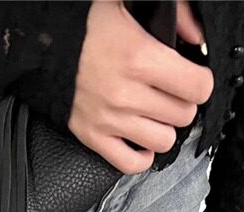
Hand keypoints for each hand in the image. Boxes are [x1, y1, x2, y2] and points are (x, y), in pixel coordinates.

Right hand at [68, 0, 212, 173]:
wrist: (42, 48)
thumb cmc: (85, 27)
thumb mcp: (126, 3)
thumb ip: (172, 13)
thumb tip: (198, 37)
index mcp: (140, 57)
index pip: (197, 87)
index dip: (200, 82)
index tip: (193, 78)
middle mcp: (126, 93)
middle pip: (183, 115)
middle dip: (182, 103)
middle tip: (171, 93)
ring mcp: (109, 120)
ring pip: (163, 141)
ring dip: (164, 128)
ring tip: (155, 114)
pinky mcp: (93, 138)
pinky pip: (131, 163)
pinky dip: (141, 155)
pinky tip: (141, 139)